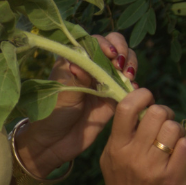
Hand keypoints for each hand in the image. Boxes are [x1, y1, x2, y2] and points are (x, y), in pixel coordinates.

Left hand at [14, 32, 137, 177]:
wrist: (55, 143)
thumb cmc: (52, 115)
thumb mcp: (63, 93)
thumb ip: (77, 77)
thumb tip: (81, 63)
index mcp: (76, 59)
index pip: (95, 41)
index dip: (106, 43)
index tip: (109, 54)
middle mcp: (92, 67)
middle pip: (115, 46)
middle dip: (122, 51)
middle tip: (120, 66)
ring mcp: (104, 82)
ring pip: (125, 63)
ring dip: (131, 65)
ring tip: (128, 77)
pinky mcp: (113, 98)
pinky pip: (129, 87)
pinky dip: (134, 85)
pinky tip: (132, 89)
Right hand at [99, 87, 185, 184]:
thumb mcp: (111, 159)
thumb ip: (122, 133)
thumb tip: (141, 105)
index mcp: (116, 147)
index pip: (127, 106)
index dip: (142, 96)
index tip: (148, 101)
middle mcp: (134, 155)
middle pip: (158, 112)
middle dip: (165, 114)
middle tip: (163, 127)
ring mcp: (154, 167)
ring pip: (175, 127)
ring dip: (177, 132)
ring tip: (171, 144)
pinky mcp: (173, 178)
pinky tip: (179, 157)